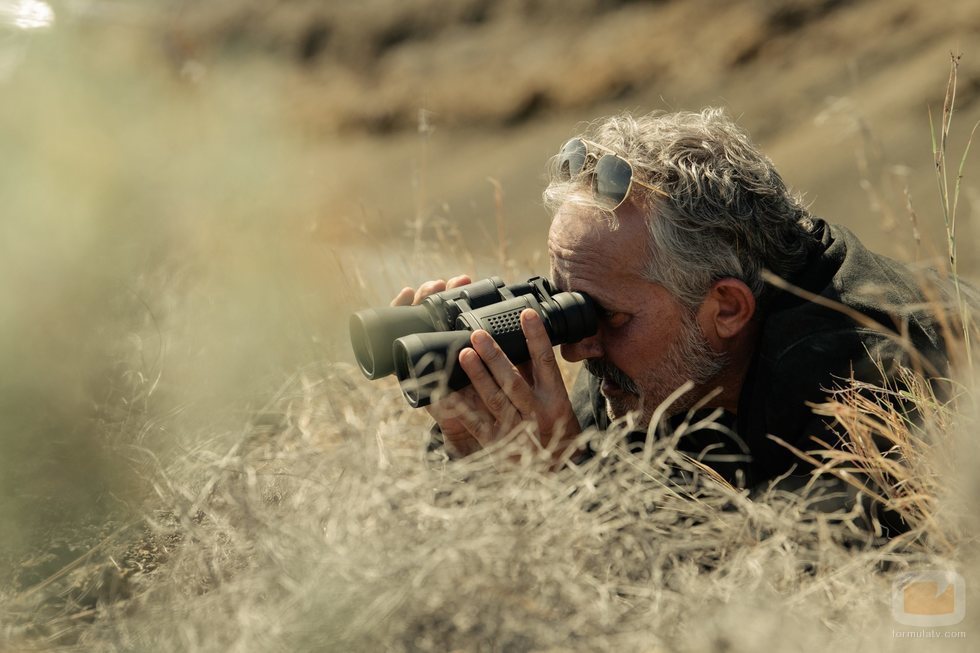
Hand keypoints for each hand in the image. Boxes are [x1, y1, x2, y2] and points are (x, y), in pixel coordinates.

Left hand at [391, 275, 581, 463]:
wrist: (553, 477)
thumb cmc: (556, 434)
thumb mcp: (557, 406)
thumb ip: (538, 377)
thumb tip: (521, 341)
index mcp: (555, 400)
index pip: (545, 363)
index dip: (536, 337)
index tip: (526, 314)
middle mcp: (537, 414)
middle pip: (514, 381)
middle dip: (495, 356)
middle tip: (477, 333)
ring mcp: (516, 430)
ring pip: (495, 399)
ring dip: (478, 375)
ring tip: (463, 353)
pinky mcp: (496, 444)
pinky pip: (475, 422)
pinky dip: (461, 407)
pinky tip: (446, 391)